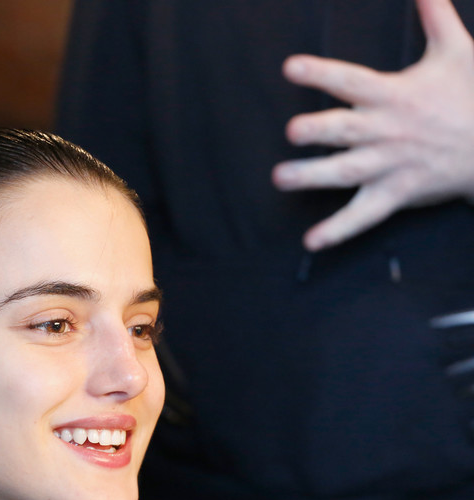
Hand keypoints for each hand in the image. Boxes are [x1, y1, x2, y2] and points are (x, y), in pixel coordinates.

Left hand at [272, 0, 473, 250]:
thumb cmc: (471, 94)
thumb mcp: (457, 50)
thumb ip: (435, 17)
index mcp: (395, 95)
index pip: (352, 80)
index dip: (322, 73)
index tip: (291, 67)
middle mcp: (387, 130)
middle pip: (347, 130)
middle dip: (319, 130)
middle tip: (292, 131)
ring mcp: (391, 164)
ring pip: (347, 172)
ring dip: (313, 176)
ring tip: (281, 178)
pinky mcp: (397, 193)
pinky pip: (364, 215)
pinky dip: (339, 230)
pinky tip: (311, 240)